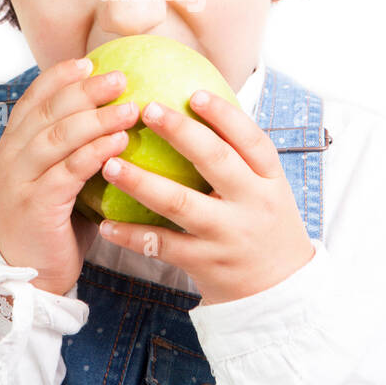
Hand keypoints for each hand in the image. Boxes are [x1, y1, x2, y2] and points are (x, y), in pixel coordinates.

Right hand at [0, 57, 139, 296]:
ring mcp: (20, 180)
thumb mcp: (58, 178)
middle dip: (86, 90)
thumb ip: (74, 149)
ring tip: (131, 108)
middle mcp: (10, 157)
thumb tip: (117, 116)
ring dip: (98, 118)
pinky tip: (121, 142)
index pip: (33, 100)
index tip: (90, 62)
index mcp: (13, 146)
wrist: (30, 276)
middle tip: (120, 78)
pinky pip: (69, 171)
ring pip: (59, 137)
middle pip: (49, 112)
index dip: (59, 77)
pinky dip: (96, 152)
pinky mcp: (37, 204)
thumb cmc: (54, 224)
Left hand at [95, 89, 315, 304]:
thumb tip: (197, 104)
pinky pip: (163, 246)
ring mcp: (228, 235)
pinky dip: (132, 235)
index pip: (252, 140)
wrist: (279, 291)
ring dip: (142, 182)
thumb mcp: (266, 188)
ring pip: (181, 204)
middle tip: (147, 109)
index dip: (225, 115)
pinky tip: (105, 223)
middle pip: (217, 161)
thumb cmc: (263, 225)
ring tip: (110, 164)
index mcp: (270, 180)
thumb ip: (239, 155)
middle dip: (181, 133)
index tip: (195, 93)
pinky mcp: (206, 264)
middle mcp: (252, 204)